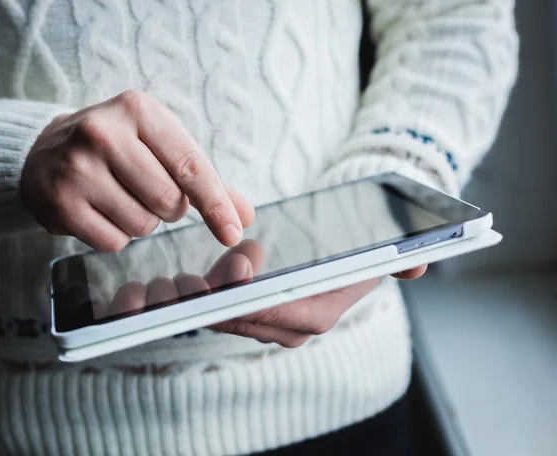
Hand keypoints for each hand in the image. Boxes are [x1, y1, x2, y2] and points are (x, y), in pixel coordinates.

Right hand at [21, 90, 253, 251]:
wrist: (45, 151)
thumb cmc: (119, 148)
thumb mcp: (160, 145)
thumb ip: (205, 179)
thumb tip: (244, 216)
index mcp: (138, 110)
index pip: (190, 166)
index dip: (216, 204)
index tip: (233, 232)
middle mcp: (103, 134)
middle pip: (169, 201)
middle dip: (170, 207)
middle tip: (148, 189)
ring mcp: (77, 169)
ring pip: (143, 225)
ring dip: (143, 221)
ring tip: (120, 195)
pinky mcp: (60, 204)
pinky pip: (114, 241)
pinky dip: (117, 235)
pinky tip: (101, 210)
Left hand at [101, 239, 426, 347]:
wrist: (332, 256)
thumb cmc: (346, 248)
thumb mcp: (374, 251)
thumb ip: (396, 259)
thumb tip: (419, 264)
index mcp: (317, 314)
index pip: (284, 312)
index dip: (258, 296)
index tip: (235, 271)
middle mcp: (287, 328)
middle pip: (242, 317)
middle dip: (211, 300)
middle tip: (179, 278)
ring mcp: (260, 325)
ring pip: (219, 317)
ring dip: (190, 305)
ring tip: (159, 284)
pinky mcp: (239, 314)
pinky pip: (208, 312)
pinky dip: (186, 303)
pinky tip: (160, 286)